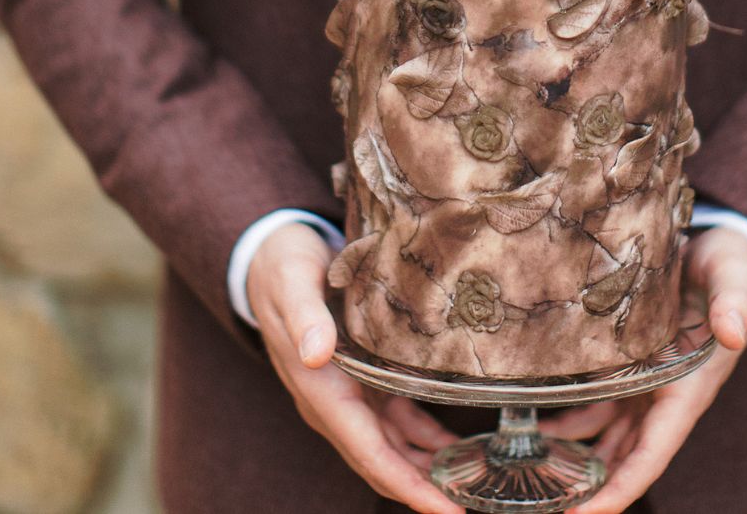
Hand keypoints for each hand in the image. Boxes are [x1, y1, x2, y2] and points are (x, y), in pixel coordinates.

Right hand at [247, 222, 463, 513]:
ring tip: (476, 483)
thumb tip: (315, 352)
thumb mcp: (292, 283)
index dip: (406, 485)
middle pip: (385, 461)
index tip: (442, 509)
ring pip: (395, 447)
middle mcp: (336, 403)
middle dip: (425, 490)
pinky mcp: (365, 380)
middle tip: (471, 509)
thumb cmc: (283, 269)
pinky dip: (428, 437)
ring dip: (430, 469)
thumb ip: (304, 317)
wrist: (270, 259)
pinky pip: (398, 422)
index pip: (368, 452)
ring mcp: (351, 395)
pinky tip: (458, 445)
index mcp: (321, 390)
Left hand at [538, 226, 746, 512]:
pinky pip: (593, 401)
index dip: (619, 488)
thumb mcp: (735, 280)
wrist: (721, 249)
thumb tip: (733, 331)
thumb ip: (735, 303)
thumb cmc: (733, 269)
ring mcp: (643, 383)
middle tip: (538, 504)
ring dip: (571, 456)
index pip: (651, 454)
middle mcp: (662, 396)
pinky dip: (566, 418)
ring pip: (602, 434)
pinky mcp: (627, 363)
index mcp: (687, 391)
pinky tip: (533, 420)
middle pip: (620, 457)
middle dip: (587, 488)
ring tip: (524, 470)